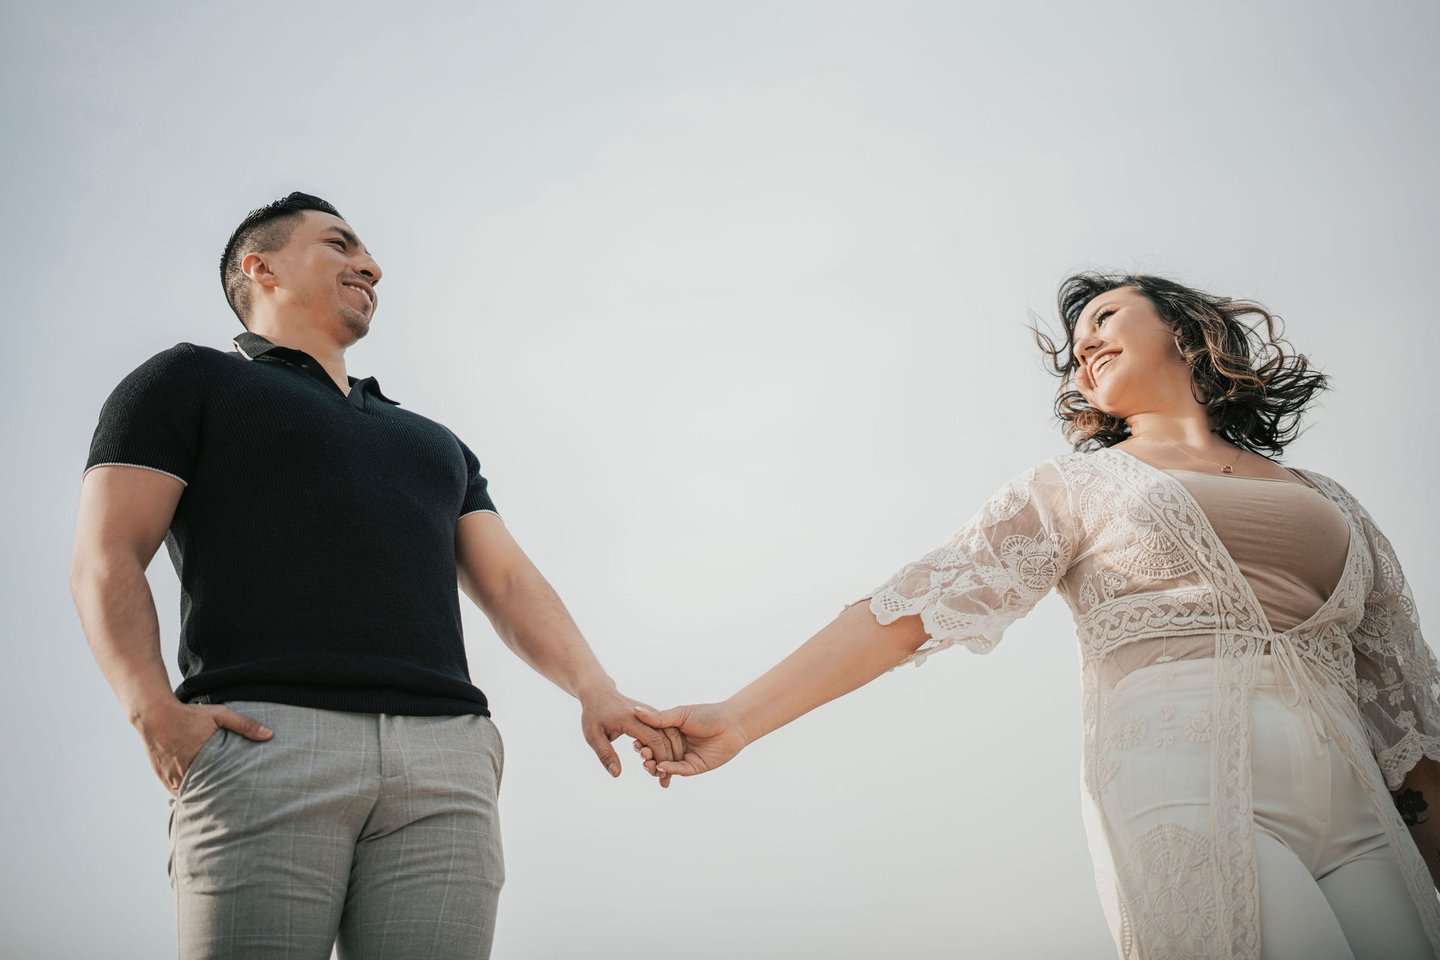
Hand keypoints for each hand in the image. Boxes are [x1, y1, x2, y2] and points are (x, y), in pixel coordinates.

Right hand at [133, 699, 273, 794]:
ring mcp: (169, 777)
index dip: (227, 795)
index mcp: (199, 760)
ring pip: (186, 796)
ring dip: (198, 798)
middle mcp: (182, 772)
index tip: (239, 802)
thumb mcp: (219, 715)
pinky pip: (174, 792)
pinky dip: (185, 794)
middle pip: (201, 794)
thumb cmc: (188, 714)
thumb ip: (244, 725)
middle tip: (230, 809)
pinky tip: (196, 798)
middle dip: (214, 801)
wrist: (153, 714)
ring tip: (214, 807)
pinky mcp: (161, 776)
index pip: (216, 786)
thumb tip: (270, 734)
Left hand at [578, 684, 685, 781]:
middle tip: (665, 780)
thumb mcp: (593, 736)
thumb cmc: (594, 715)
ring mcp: (649, 713)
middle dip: (668, 759)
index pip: (653, 739)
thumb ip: (605, 755)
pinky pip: (664, 729)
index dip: (659, 758)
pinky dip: (667, 745)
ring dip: (671, 753)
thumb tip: (616, 774)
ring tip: (667, 773)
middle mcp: (644, 715)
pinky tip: (666, 761)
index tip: (660, 775)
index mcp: (630, 719)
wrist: (599, 692)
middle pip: (665, 737)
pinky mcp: (651, 715)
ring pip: (668, 732)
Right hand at [632, 702, 749, 784]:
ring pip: (664, 766)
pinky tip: (662, 768)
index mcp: (669, 731)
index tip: (635, 743)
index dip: (641, 743)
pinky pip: (678, 770)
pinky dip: (669, 770)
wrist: (732, 724)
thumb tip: (635, 711)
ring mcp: (682, 757)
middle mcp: (674, 746)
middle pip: (655, 754)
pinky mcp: (693, 767)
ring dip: (654, 767)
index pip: (650, 739)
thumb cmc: (707, 715)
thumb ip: (659, 718)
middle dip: (646, 757)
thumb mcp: (680, 715)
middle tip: (642, 755)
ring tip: (649, 764)